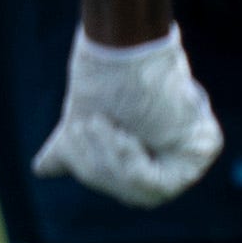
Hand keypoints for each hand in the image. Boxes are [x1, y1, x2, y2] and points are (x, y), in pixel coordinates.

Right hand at [33, 24, 223, 207]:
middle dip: (94, 164)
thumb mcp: (80, 124)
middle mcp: (173, 153)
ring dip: (107, 161)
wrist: (120, 49)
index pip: (116, 183)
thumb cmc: (103, 76)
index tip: (76, 127)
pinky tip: (122, 135)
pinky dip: (129, 164)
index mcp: (147, 148)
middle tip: (87, 125)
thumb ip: (72, 150)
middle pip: (126, 192)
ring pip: (139, 193)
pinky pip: (156, 186)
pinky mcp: (199, 151)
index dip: (88, 163)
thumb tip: (43, 169)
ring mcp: (188, 153)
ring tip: (98, 123)